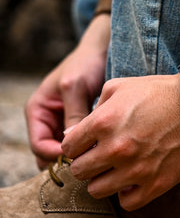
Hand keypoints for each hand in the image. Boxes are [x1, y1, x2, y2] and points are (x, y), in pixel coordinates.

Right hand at [25, 15, 109, 168]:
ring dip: (79, 157)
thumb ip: (73, 115)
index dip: (55, 155)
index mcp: (38, 111)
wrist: (101, 53)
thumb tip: (73, 144)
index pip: (39, 145)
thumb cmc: (84, 65)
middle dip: (67, 160)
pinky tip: (104, 151)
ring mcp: (64, 124)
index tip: (77, 157)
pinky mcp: (81, 125)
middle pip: (51, 153)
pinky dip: (89, 149)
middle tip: (89, 163)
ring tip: (98, 159)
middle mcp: (48, 121)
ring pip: (67, 151)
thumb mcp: (75, 87)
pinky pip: (81, 144)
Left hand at [62, 74, 179, 210]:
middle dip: (87, 162)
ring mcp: (136, 169)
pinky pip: (127, 202)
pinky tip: (133, 180)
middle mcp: (116, 149)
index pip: (67, 148)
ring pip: (97, 190)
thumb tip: (73, 135)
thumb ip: (93, 109)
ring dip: (103, 180)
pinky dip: (126, 193)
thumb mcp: (120, 87)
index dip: (76, 145)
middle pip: (79, 171)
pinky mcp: (156, 184)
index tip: (87, 144)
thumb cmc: (159, 92)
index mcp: (103, 122)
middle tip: (100, 156)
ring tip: (116, 169)